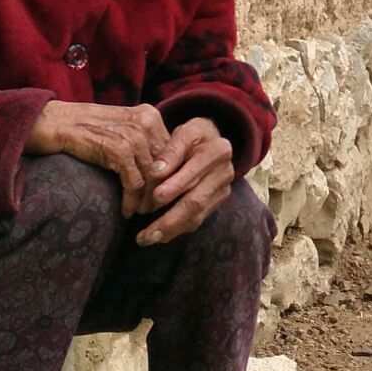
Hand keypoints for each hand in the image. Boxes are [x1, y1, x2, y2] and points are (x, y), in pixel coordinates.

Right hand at [26, 100, 170, 215]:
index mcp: (150, 115)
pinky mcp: (118, 149)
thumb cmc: (85, 128)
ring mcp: (133, 135)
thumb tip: (161, 169)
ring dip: (147, 200)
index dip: (170, 176)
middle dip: (161, 191)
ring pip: (153, 178)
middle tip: (153, 209)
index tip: (163, 195)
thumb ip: (142, 142)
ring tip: (140, 212)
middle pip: (166, 165)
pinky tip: (126, 210)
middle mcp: (146, 122)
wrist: (52, 122)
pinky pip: (134, 183)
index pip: (173, 151)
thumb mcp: (120, 128)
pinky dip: (132, 201)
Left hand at [136, 117, 234, 245]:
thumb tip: (156, 172)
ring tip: (146, 238)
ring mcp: (223, 190)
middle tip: (146, 232)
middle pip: (196, 200)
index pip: (195, 170)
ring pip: (197, 215)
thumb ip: (171, 150)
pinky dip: (177, 229)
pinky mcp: (217, 202)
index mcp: (218, 150)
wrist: (212, 142)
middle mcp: (225, 172)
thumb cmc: (192, 137)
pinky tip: (159, 236)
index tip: (156, 195)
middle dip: (170, 218)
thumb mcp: (184, 132)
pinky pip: (198, 220)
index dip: (176, 184)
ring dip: (170, 229)